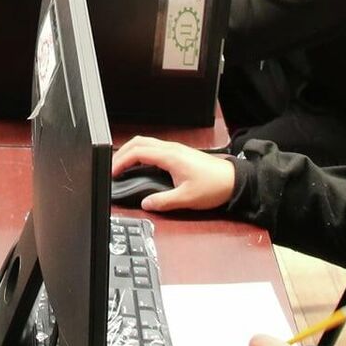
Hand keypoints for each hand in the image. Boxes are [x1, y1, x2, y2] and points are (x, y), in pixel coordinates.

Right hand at [110, 136, 235, 212]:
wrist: (234, 181)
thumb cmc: (214, 186)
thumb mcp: (186, 198)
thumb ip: (163, 201)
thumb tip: (146, 203)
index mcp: (170, 156)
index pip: (137, 152)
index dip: (121, 161)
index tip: (112, 172)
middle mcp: (171, 149)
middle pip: (138, 142)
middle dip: (121, 153)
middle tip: (112, 168)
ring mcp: (175, 149)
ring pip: (146, 142)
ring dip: (131, 151)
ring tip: (122, 166)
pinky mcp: (179, 153)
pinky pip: (154, 147)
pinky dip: (141, 153)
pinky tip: (139, 165)